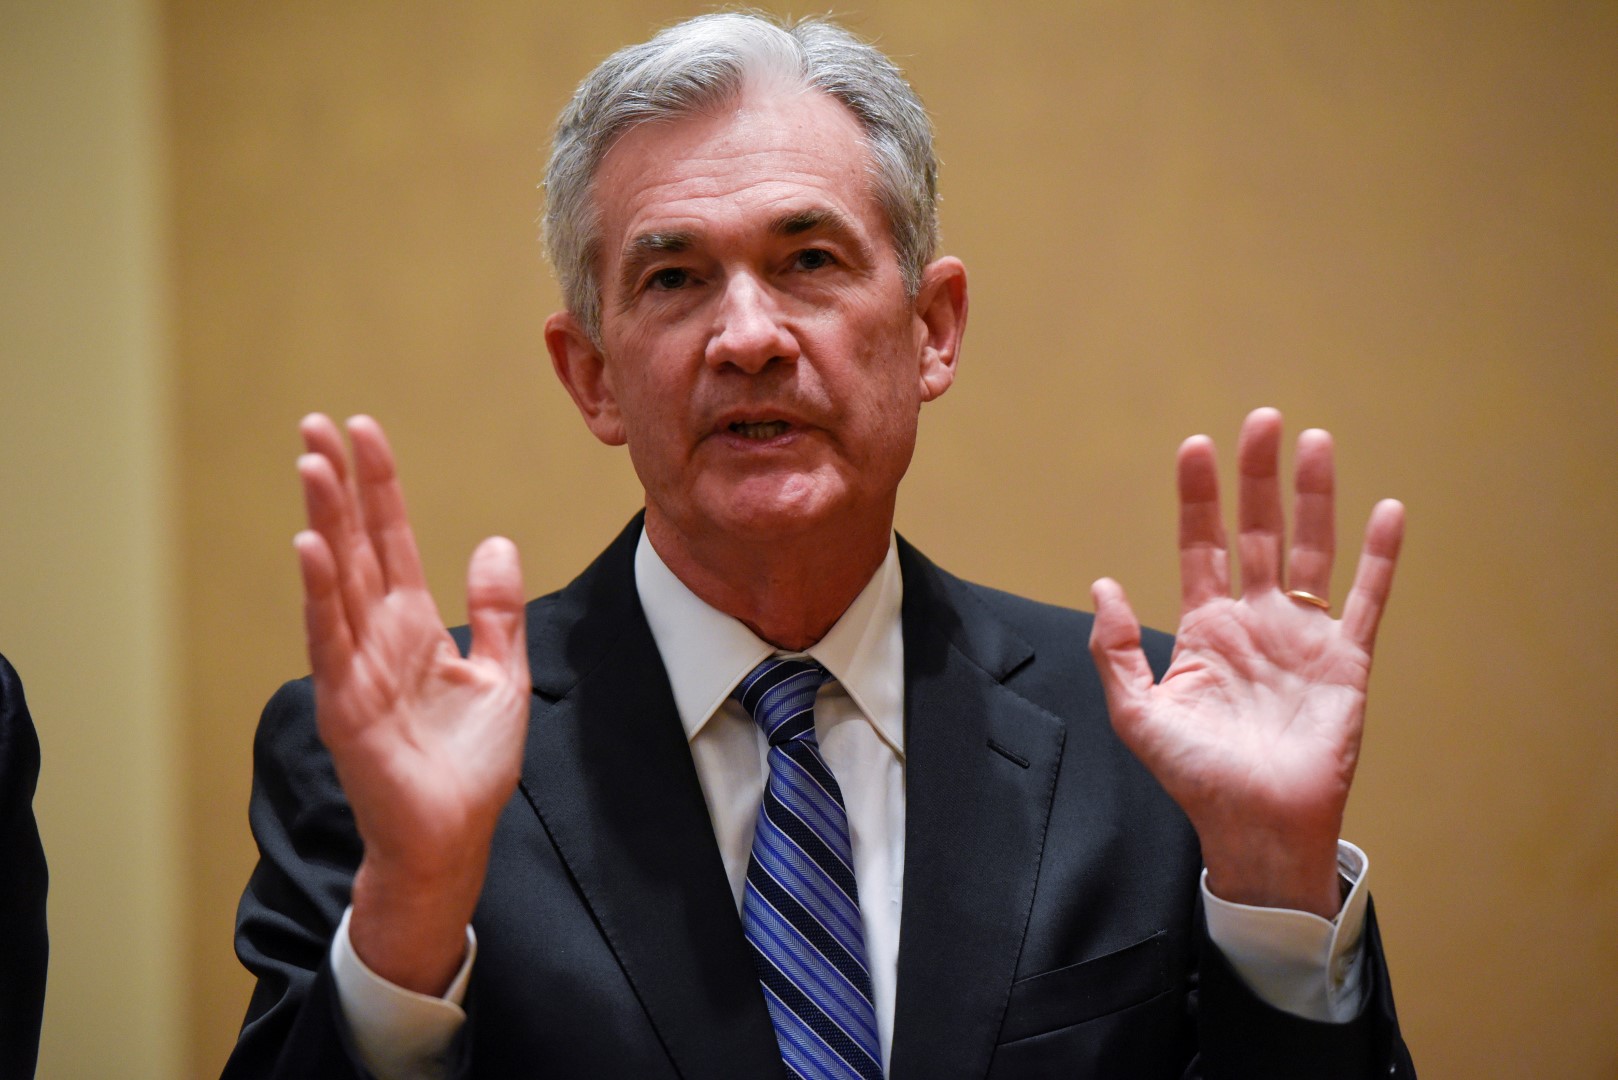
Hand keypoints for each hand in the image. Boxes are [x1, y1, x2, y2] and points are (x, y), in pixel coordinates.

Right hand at [295, 414, 528, 992]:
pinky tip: (311, 547)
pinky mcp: (347, 704)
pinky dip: (320, 593)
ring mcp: (358, 668)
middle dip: (337, 486)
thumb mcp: (502, 677)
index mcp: (415, 628)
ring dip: (323, 522)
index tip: (364, 432)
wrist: (453, 839)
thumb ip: (497, 612)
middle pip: (355, 547)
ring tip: (310, 465)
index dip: (380, 487)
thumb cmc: (470, 767)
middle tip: (314, 425)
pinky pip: (331, 639)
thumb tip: (494, 543)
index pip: (392, 541)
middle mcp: (379, 638)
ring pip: (336, 581)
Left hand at [1089, 408, 1403, 918]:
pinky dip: (1380, 557)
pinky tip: (1387, 511)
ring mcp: (1302, 636)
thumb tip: (1102, 585)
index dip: (1198, 498)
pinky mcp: (1346, 660)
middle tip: (1261, 421)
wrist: (1254, 827)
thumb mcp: (1138, 714)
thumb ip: (1114, 650)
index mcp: (1204, 628)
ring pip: (1312, 551)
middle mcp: (1255, 620)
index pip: (1200, 545)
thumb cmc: (1195, 776)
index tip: (1196, 447)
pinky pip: (1367, 598)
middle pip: (1259, 532)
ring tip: (1315, 443)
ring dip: (1315, 498)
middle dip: (1258, 478)